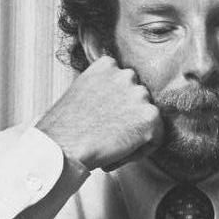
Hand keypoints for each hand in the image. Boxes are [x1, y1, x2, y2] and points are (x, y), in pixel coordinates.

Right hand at [35, 56, 161, 170]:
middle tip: (108, 132)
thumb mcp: (80, 92)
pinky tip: (117, 153)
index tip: (104, 116)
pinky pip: (155, 138)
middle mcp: (127, 75)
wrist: (62, 146)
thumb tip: (117, 98)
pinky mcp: (151, 117)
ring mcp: (141, 95)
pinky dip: (140, 150)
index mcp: (107, 65)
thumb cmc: (64, 126)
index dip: (117, 103)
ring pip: (147, 118)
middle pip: (139, 99)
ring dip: (134, 133)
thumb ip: (103, 88)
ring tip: (110, 144)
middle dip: (128, 116)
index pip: (125, 82)